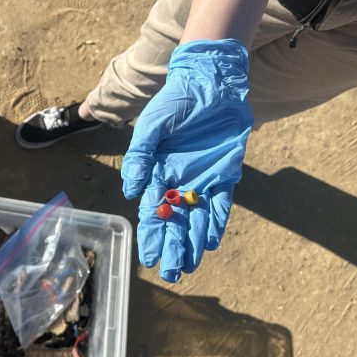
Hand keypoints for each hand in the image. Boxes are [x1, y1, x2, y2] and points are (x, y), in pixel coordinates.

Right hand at [121, 39, 252, 282]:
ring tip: (189, 266)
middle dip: (172, 247)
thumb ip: (140, 157)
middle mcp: (179, 180)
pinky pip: (221, 202)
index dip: (150, 235)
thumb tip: (131, 193)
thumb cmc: (176, 100)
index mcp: (158, 172)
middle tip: (172, 274)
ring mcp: (204, 178)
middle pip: (175, 222)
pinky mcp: (225, 172)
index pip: (153, 211)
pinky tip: (210, 241)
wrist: (210, 82)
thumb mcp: (151, 125)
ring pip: (198, 218)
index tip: (147, 259)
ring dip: (193, 242)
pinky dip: (216, 221)